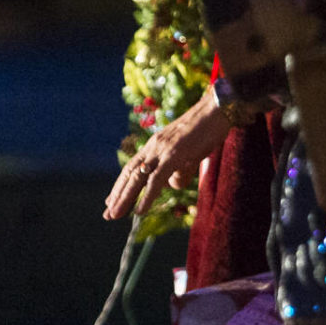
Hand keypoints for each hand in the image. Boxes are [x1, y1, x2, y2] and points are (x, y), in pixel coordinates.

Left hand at [104, 87, 231, 220]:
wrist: (218, 109)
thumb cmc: (206, 130)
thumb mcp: (189, 154)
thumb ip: (179, 170)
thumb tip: (174, 184)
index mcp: (155, 145)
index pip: (132, 168)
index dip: (121, 185)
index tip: (111, 200)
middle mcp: (153, 147)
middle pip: (130, 174)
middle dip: (117, 195)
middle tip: (107, 214)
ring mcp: (162, 150)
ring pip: (137, 178)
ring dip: (125, 198)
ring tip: (114, 214)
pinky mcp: (174, 155)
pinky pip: (156, 179)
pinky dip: (146, 196)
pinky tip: (139, 211)